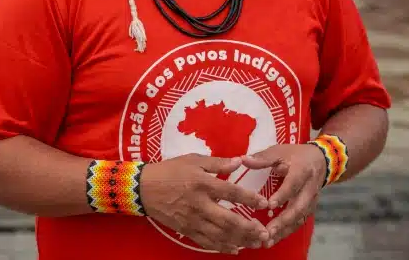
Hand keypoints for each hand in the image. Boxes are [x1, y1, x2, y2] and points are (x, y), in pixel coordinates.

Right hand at [138, 154, 268, 253]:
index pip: (231, 192)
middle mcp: (199, 204)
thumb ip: (217, 162)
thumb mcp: (193, 160)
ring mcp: (192, 220)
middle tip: (265, 232)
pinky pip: (206, 242)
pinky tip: (235, 249)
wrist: (144, 187)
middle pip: (228, 220)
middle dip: (248, 228)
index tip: (264, 204)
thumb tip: (240, 161)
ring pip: (219, 235)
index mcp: (202, 183)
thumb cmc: (170, 170)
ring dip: (240, 240)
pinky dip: (222, 247)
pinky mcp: (186, 230)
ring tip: (256, 243)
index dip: (249, 199)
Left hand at [239, 143, 328, 247]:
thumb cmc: (296, 155)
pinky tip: (274, 239)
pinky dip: (287, 231)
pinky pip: (299, 222)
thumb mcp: (280, 151)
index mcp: (302, 170)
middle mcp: (309, 188)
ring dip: (284, 230)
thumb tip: (243, 160)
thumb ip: (263, 158)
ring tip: (268, 240)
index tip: (269, 205)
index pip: (293, 185)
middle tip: (268, 231)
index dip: (282, 195)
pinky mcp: (310, 209)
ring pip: (299, 218)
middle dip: (283, 221)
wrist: (320, 161)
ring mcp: (311, 201)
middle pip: (298, 207)